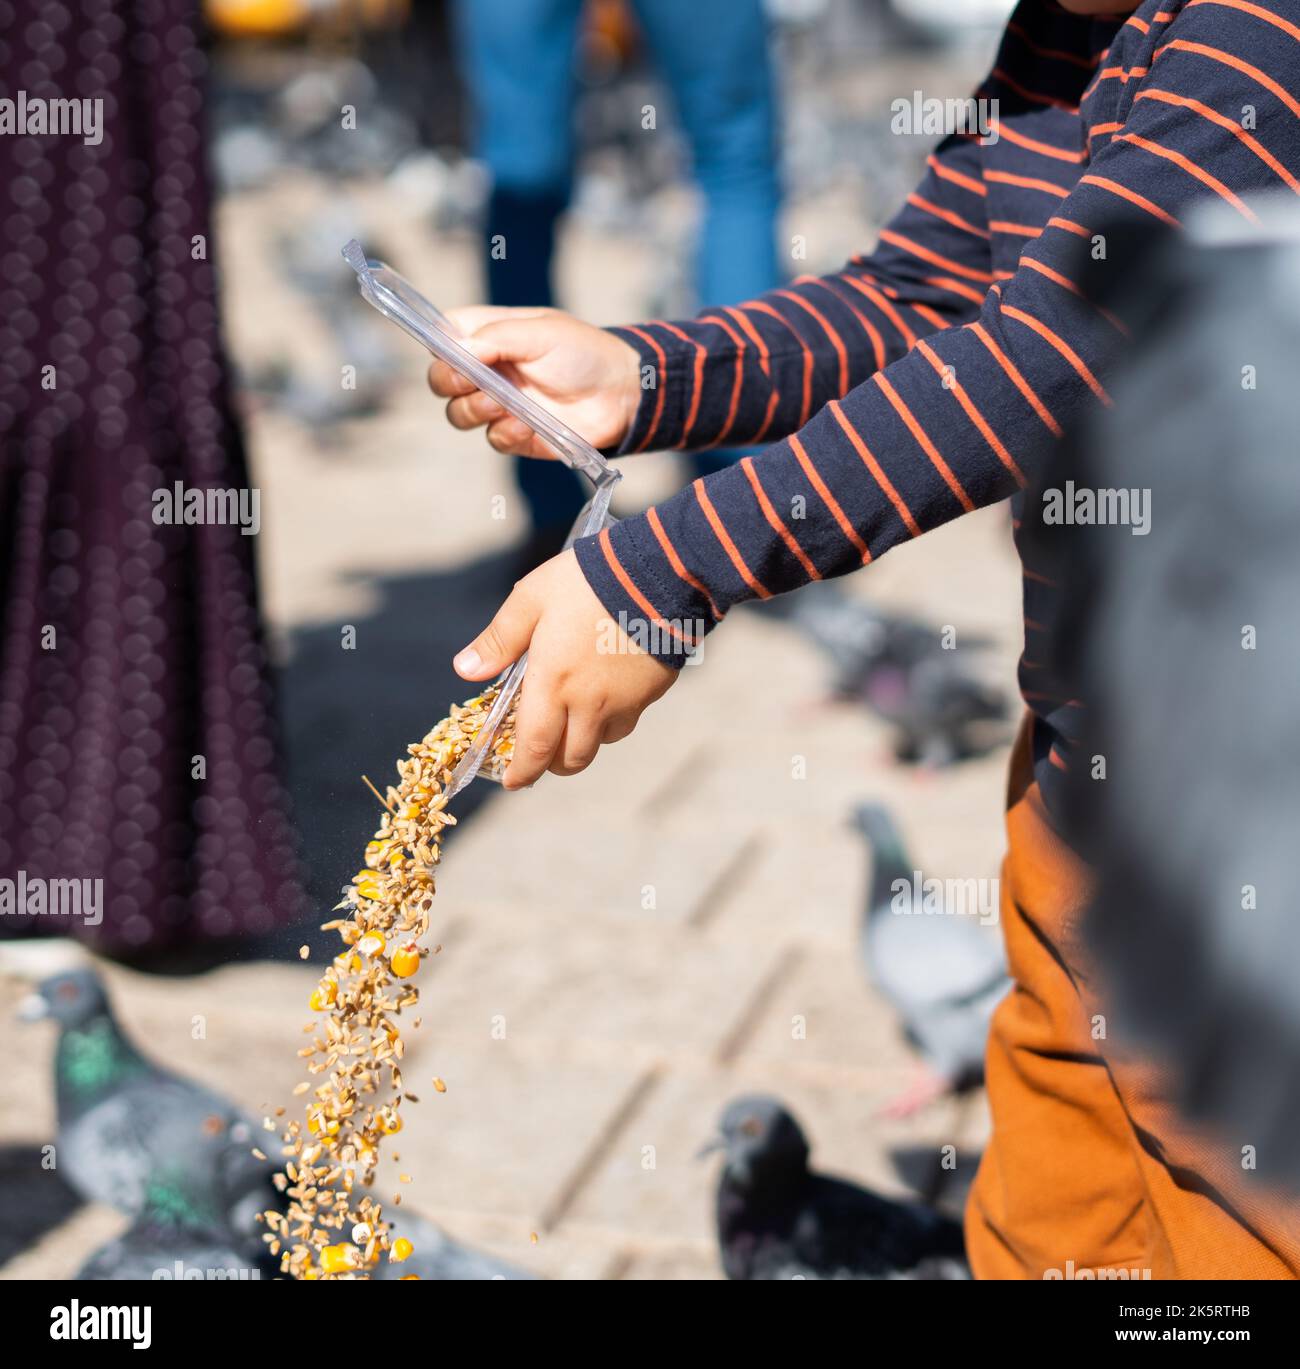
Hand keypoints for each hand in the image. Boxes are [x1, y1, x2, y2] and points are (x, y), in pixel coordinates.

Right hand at [428, 306, 641, 458]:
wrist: (620, 394)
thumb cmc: (583, 352)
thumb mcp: (541, 332)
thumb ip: (497, 337)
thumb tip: (459, 350)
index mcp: (488, 336)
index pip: (443, 335)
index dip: (439, 344)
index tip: (453, 351)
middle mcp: (486, 370)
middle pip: (440, 380)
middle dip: (448, 382)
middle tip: (469, 381)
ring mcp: (498, 405)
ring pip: (458, 414)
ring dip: (473, 409)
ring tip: (501, 403)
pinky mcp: (515, 435)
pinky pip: (493, 439)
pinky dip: (505, 432)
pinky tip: (527, 425)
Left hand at [454, 550, 677, 786]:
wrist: (656, 575)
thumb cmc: (587, 582)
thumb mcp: (531, 599)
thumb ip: (499, 639)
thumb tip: (466, 670)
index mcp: (553, 683)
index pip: (534, 747)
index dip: (522, 772)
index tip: (513, 782)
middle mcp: (588, 703)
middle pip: (570, 758)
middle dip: (551, 765)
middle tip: (540, 755)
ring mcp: (623, 702)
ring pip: (600, 744)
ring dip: (582, 744)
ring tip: (572, 725)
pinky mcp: (650, 692)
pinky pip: (627, 722)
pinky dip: (611, 724)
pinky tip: (606, 701)